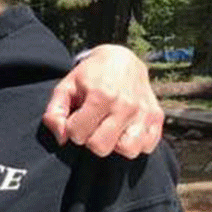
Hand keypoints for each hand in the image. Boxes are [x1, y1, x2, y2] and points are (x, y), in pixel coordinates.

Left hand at [42, 44, 163, 157]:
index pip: (77, 135)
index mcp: (101, 96)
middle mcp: (125, 105)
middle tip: (92, 125)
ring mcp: (144, 112)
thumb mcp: (65, 88)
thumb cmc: (89, 77)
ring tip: (109, 130)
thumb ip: (54, 113)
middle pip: (100, 147)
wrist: (122, 60)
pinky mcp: (157, 117)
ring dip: (114, 144)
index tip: (76, 119)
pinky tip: (125, 131)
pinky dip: (135, 143)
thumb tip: (62, 139)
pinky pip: (147, 147)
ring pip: (127, 151)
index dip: (71, 130)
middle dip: (90, 139)